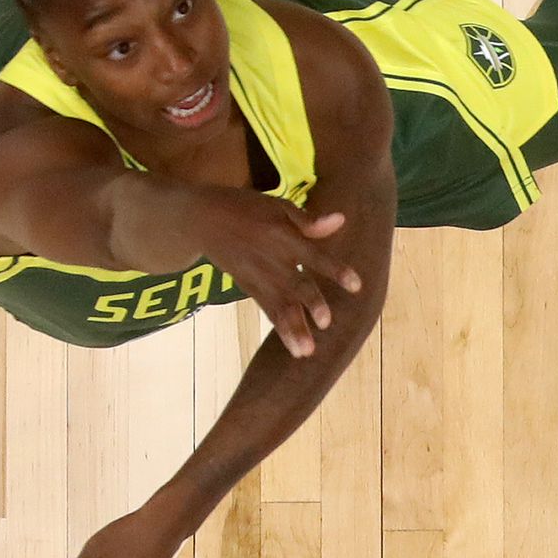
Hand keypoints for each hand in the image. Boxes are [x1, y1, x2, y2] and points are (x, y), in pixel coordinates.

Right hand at [195, 187, 362, 357]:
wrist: (200, 218)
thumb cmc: (246, 207)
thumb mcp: (277, 205)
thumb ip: (308, 220)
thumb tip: (341, 220)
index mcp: (283, 237)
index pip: (315, 256)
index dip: (335, 270)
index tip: (357, 286)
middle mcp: (272, 261)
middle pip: (295, 284)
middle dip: (310, 304)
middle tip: (326, 323)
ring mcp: (258, 276)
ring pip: (279, 305)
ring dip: (294, 329)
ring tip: (307, 352)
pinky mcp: (247, 287)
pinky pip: (266, 309)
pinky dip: (280, 327)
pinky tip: (294, 347)